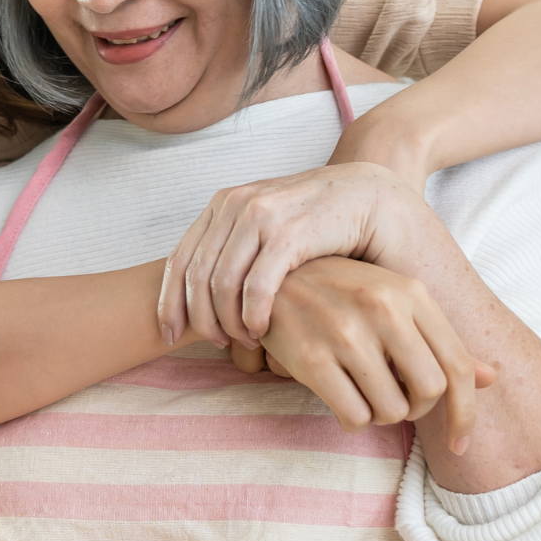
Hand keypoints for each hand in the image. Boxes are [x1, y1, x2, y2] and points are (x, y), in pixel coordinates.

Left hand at [159, 163, 409, 348]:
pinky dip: (252, 317)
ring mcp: (260, 215)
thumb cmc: (320, 224)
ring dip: (228, 322)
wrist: (373, 196)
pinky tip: (262, 331)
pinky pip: (255, 287)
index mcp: (224, 205)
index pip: (178, 260)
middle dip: (198, 319)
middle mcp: (235, 205)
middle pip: (194, 276)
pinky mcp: (289, 232)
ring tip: (246, 340)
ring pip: (220, 285)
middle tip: (216, 344)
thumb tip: (198, 298)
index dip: (168, 303)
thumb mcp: (267, 231)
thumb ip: (236, 252)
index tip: (169, 335)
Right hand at [247, 256, 495, 452]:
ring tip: (361, 392)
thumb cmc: (338, 292)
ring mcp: (345, 332)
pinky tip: (340, 399)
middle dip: (415, 411)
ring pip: (390, 410)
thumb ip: (439, 339)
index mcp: (411, 293)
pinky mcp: (310, 357)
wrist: (268, 277)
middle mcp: (383, 308)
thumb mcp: (393, 300)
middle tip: (395, 402)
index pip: (458, 367)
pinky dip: (351, 419)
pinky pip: (352, 416)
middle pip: (428, 393)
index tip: (461, 444)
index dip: (466, 414)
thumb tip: (491, 377)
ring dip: (379, 414)